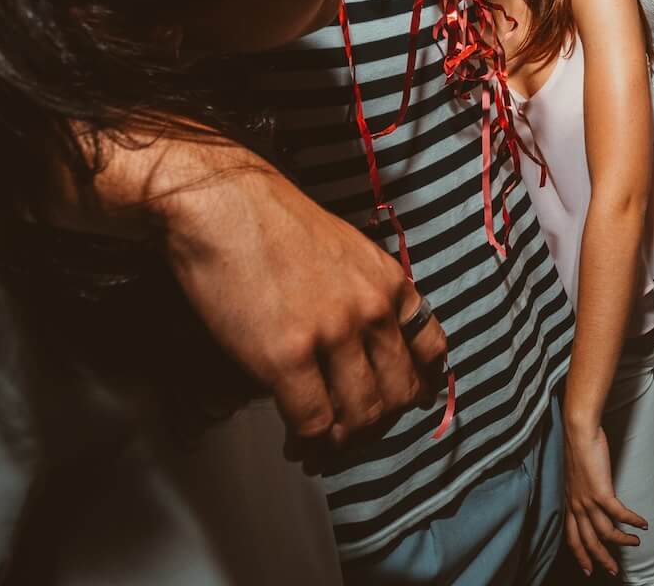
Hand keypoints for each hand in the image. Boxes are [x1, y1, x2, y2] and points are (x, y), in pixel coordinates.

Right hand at [150, 154, 447, 451]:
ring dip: (343, 443)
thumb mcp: (348, 252)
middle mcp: (373, 311)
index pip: (430, 353)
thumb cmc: (274, 226)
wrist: (223, 205)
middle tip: (350, 436)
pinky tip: (296, 444)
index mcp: (391, 284)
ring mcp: (333, 335)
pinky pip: (313, 422)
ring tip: (321, 448)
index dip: (417, 389)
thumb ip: (368, 295)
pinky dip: (307, 443)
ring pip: (360, 416)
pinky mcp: (288, 358)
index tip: (400, 407)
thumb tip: (371, 348)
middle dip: (376, 426)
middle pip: (398, 395)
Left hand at [562, 420, 645, 575]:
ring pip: (605, 532)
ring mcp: (588, 500)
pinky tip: (643, 524)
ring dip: (622, 540)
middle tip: (613, 570)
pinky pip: (619, 514)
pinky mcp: (601, 492)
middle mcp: (576, 505)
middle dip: (601, 559)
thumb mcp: (575, 475)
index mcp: (569, 503)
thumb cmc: (578, 448)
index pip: (572, 537)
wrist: (578, 432)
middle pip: (588, 542)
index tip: (587, 569)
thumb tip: (592, 495)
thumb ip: (581, 490)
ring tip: (635, 543)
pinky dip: (632, 521)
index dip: (580, 555)